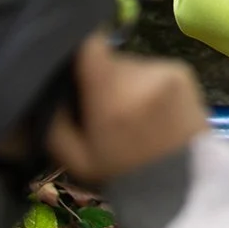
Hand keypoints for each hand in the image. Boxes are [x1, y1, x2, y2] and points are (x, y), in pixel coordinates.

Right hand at [47, 35, 209, 184]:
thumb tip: (44, 90)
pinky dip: (147, 84)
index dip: (76, 49)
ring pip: (130, 64)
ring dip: (124, 82)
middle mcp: (140, 74)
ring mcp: (165, 69)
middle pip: (107, 58)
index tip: (71, 65)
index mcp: (109, 94)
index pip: (89, 44)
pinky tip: (151, 111)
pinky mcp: (184, 70)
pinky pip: (152, 68)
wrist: (181, 183)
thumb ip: (53, 122)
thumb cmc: (121, 172)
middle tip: (101, 108)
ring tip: (130, 115)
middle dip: (100, 78)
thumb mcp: (74, 158)